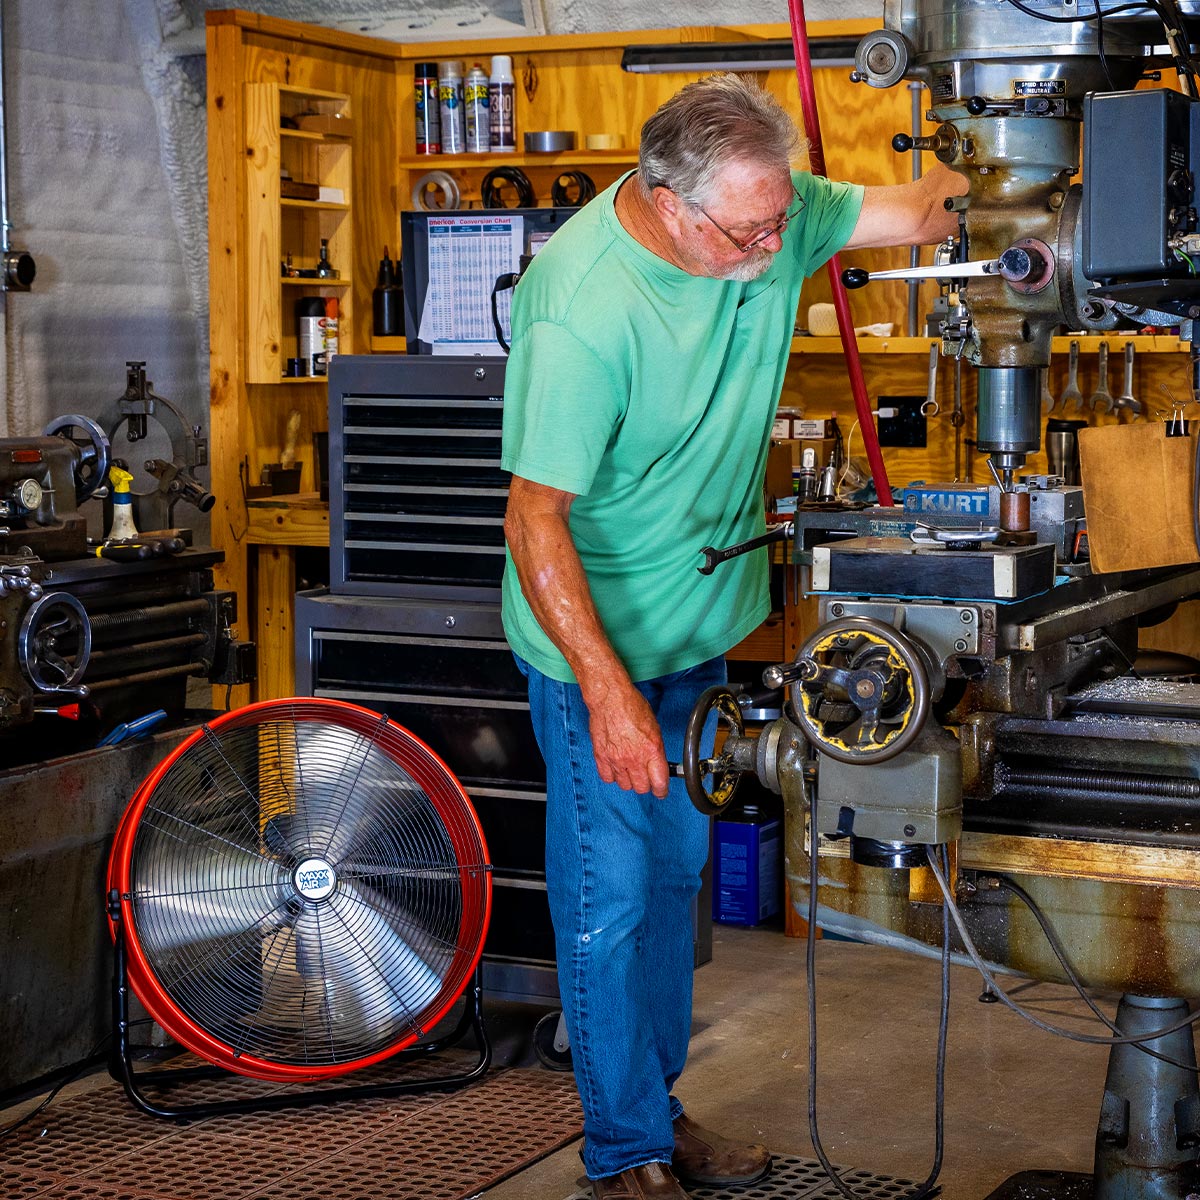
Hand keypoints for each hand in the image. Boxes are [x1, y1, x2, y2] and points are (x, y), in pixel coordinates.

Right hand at [584, 682, 668, 797]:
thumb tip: (658, 764)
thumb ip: (656, 750)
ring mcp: (616, 759)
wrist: (609, 698)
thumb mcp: (654, 728)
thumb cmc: (631, 706)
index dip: (661, 790)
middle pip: (641, 787)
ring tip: (630, 769)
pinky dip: (613, 776)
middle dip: (646, 784)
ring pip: (625, 785)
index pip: (659, 783)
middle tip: (646, 777)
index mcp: (651, 750)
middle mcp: (634, 758)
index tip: (661, 791)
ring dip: (629, 780)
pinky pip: (608, 778)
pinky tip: (616, 767)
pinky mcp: (601, 757)